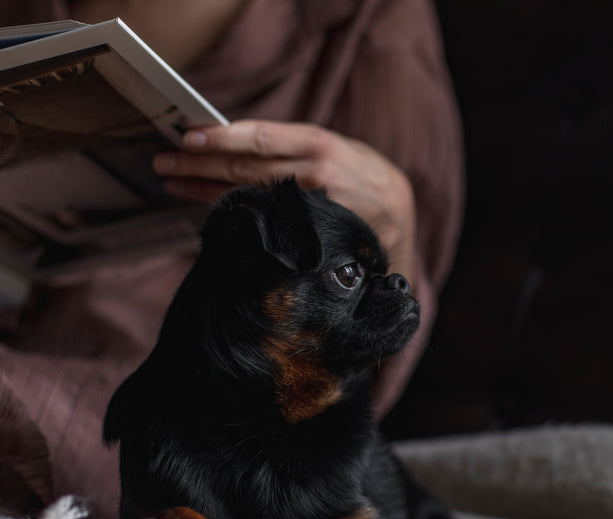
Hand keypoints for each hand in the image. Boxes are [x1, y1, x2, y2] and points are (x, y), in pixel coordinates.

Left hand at [153, 120, 417, 287]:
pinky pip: (263, 226)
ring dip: (205, 191)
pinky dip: (233, 216)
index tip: (187, 137)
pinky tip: (208, 211)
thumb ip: (297, 148)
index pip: (262, 139)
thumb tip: (237, 143)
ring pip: (249, 199)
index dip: (221, 138)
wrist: (402, 225)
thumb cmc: (367, 182)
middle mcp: (318, 178)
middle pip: (246, 170)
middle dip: (199, 166)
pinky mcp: (310, 239)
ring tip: (174, 183)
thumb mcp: (342, 151)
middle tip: (162, 162)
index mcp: (323, 147)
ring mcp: (313, 212)